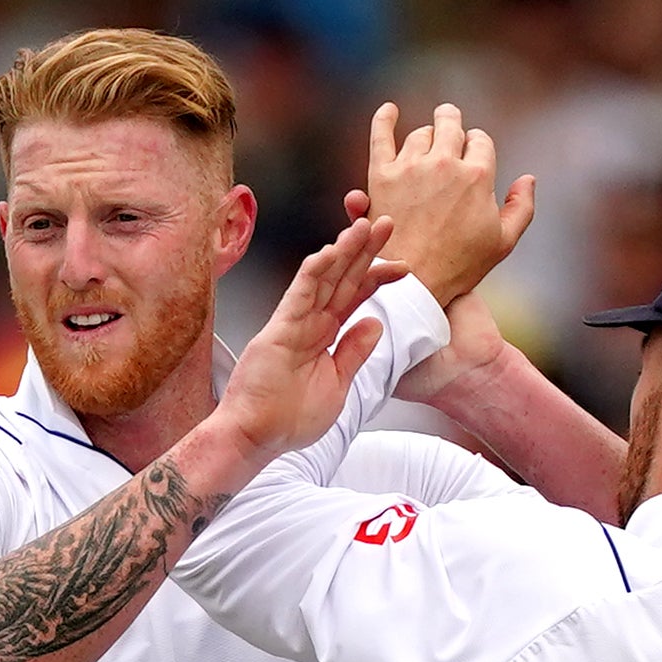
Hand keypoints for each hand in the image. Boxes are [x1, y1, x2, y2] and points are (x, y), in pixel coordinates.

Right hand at [191, 212, 401, 475]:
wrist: (258, 437)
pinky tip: (330, 252)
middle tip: (386, 223)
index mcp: (325, 336)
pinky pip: (299, 295)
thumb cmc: (290, 419)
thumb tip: (374, 322)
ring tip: (365, 227)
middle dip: (365, 251)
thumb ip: (354, 352)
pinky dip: (314, 273)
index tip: (404, 266)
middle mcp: (311, 324)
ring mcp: (294, 324)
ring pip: (323, 280)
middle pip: (342, 280)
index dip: (377, 278)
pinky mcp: (278, 330)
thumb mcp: (337, 384)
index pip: (355, 298)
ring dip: (343, 252)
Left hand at [354, 101, 532, 305]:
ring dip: (427, 136)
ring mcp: (411, 167)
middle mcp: (445, 163)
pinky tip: (389, 110)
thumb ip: (522, 208)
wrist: (413, 284)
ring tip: (427, 145)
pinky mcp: (381, 176)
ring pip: (421, 134)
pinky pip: (381, 136)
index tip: (473, 156)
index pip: (480, 140)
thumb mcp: (503, 243)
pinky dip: (384, 119)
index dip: (478, 146)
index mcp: (478, 175)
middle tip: (450, 129)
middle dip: (453, 125)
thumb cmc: (460, 267)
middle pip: (451, 125)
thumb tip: (528, 178)